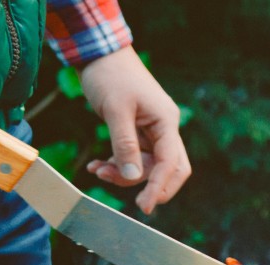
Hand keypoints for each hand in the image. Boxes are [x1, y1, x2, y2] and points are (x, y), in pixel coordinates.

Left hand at [79, 46, 190, 213]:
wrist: (100, 53)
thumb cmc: (111, 75)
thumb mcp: (115, 110)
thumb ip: (125, 145)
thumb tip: (133, 177)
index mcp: (166, 122)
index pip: (171, 163)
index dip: (159, 187)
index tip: (144, 206)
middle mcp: (165, 129)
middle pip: (171, 169)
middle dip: (151, 185)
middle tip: (134, 202)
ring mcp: (154, 131)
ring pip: (149, 165)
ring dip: (126, 174)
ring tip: (98, 170)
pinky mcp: (140, 132)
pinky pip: (136, 156)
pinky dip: (119, 164)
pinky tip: (99, 165)